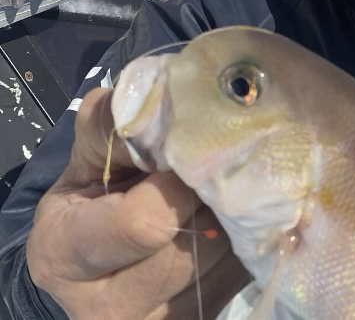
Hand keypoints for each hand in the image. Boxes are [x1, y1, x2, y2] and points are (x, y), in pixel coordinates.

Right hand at [26, 88, 250, 318]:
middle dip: (216, 195)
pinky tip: (247, 213)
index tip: (192, 152)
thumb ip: (107, 129)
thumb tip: (150, 89)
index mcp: (69, 257)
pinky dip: (254, 236)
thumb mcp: (83, 167)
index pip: (146, 220)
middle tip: (226, 162)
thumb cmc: (91, 209)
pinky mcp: (205, 318)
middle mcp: (113, 306)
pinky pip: (247, 271)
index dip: (180, 180)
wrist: (100, 273)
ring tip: (237, 184)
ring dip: (242, 214)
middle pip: (196, 244)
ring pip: (229, 258)